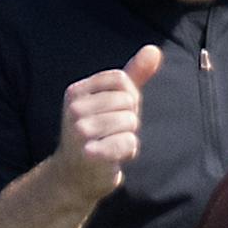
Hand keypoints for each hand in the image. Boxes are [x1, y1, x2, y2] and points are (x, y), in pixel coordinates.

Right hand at [52, 45, 161, 205]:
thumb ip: (133, 75)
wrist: (73, 177)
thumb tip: (154, 50)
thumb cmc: (97, 134)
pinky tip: (112, 158)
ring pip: (130, 122)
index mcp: (75, 92)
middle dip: (128, 119)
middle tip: (110, 133)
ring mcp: (79, 132)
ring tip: (111, 145)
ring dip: (128, 136)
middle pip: (127, 101)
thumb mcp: (112, 101)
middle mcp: (73, 110)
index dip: (128, 97)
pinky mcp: (90, 154)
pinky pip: (129, 143)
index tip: (113, 113)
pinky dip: (127, 152)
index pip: (121, 80)